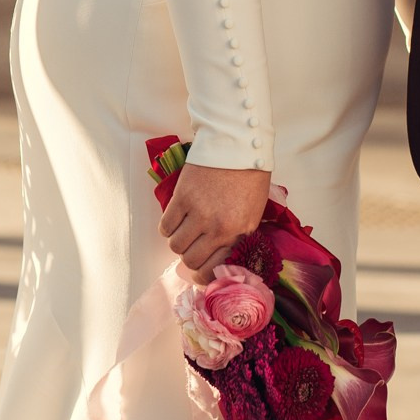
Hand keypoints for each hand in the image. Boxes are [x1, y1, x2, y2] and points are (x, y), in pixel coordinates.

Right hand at [159, 160, 270, 276]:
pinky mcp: (182, 198)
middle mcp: (217, 228)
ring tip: (185, 231)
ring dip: (178, 242)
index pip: (213, 269)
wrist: (239, 144)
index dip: (203, 275)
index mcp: (238, 233)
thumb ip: (237, 237)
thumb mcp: (254, 213)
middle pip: (191, 260)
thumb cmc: (251, 177)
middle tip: (192, 248)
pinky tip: (176, 220)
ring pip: (175, 245)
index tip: (200, 271)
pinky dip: (168, 227)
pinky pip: (166, 226)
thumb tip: (221, 257)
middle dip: (190, 258)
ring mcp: (198, 213)